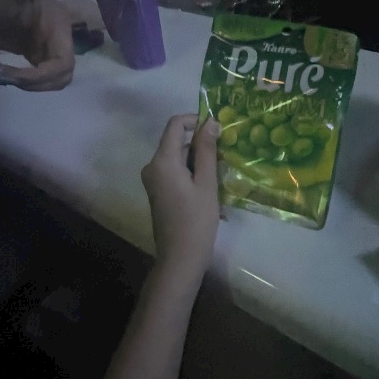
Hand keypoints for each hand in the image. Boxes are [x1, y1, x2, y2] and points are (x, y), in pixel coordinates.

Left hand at [0, 0, 75, 90]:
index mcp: (58, 19)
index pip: (65, 59)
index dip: (47, 74)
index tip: (20, 77)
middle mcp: (56, 33)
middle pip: (62, 73)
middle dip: (39, 83)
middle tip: (10, 79)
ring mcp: (44, 44)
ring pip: (51, 78)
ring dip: (31, 84)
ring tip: (4, 76)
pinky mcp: (30, 52)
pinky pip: (38, 76)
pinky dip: (25, 81)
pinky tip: (4, 75)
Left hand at [141, 114, 220, 276]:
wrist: (180, 258)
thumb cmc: (196, 220)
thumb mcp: (207, 183)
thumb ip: (207, 150)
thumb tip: (210, 122)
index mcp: (162, 161)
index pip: (175, 124)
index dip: (195, 120)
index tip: (218, 128)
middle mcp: (152, 166)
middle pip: (177, 142)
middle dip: (201, 144)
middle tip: (226, 155)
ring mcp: (153, 180)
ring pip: (178, 158)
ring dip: (200, 161)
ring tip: (222, 174)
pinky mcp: (158, 192)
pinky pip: (175, 172)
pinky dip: (192, 173)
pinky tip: (210, 188)